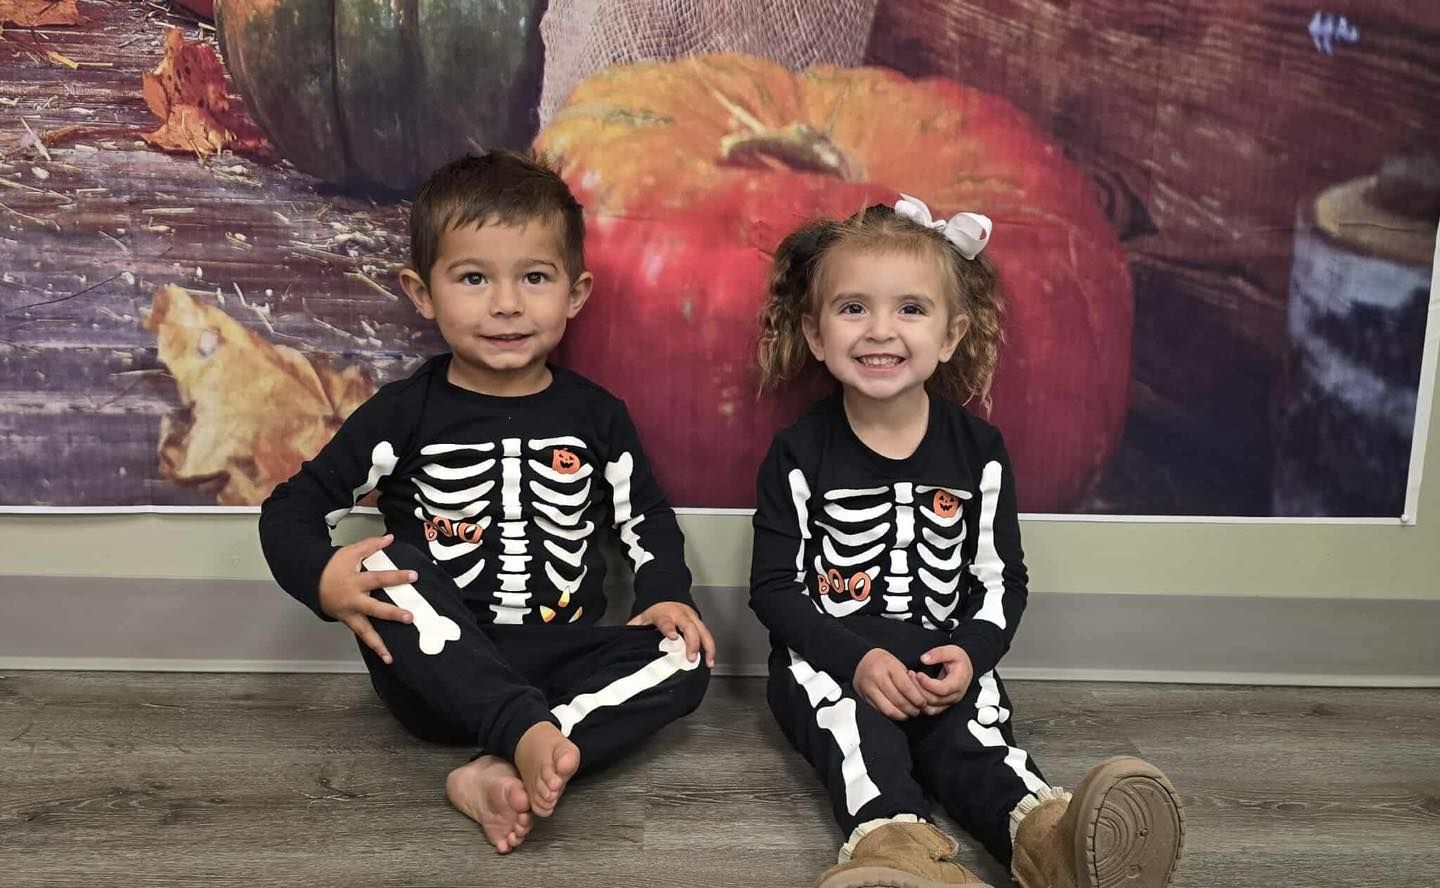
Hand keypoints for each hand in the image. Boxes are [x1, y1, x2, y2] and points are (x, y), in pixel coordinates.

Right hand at [318, 534, 415, 664]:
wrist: (311, 581)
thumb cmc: (332, 567)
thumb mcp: (350, 552)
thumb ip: (371, 545)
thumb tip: (390, 538)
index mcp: (355, 582)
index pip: (379, 578)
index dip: (396, 577)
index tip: (413, 576)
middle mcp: (353, 601)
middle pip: (374, 609)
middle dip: (391, 614)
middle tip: (409, 617)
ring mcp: (350, 615)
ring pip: (365, 632)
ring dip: (378, 645)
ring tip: (390, 656)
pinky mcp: (348, 622)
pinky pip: (361, 636)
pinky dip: (373, 646)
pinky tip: (385, 656)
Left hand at [626, 602, 716, 666]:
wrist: (669, 597)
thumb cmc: (657, 611)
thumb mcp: (643, 618)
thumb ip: (634, 629)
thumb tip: (622, 641)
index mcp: (664, 614)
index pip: (666, 621)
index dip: (670, 629)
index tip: (673, 637)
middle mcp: (680, 615)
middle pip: (689, 627)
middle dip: (692, 642)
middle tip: (691, 657)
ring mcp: (692, 619)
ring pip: (703, 631)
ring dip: (707, 647)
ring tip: (708, 662)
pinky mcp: (699, 623)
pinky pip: (707, 635)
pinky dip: (710, 648)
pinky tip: (710, 660)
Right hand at [853, 648, 926, 719]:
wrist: (861, 661)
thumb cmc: (883, 662)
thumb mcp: (897, 664)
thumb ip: (908, 680)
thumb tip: (921, 698)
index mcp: (889, 666)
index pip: (906, 687)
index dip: (917, 698)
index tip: (923, 703)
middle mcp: (877, 677)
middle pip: (898, 700)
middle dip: (912, 709)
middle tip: (919, 711)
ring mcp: (869, 688)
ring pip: (889, 709)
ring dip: (902, 715)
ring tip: (909, 714)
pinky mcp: (865, 697)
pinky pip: (881, 711)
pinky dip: (892, 715)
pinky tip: (899, 713)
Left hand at [910, 645, 974, 715]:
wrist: (964, 670)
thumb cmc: (959, 661)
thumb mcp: (953, 651)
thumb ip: (939, 653)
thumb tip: (924, 659)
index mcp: (958, 683)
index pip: (942, 689)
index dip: (928, 683)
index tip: (918, 674)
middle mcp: (954, 696)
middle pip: (934, 699)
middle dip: (919, 688)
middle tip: (910, 675)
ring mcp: (948, 703)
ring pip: (930, 708)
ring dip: (917, 697)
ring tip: (910, 682)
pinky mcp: (942, 706)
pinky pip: (929, 710)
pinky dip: (919, 704)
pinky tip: (913, 691)